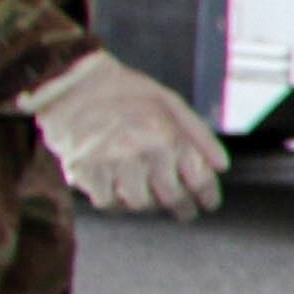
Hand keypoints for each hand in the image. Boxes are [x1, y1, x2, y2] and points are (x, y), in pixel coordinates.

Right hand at [25, 47, 225, 215]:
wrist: (70, 82)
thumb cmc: (125, 92)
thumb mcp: (170, 103)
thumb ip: (199, 135)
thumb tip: (222, 167)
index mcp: (168, 135)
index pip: (199, 180)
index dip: (208, 197)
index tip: (207, 204)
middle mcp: (143, 152)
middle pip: (172, 198)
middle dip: (183, 208)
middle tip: (184, 211)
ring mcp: (113, 164)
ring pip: (140, 205)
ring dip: (148, 204)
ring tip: (150, 194)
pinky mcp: (85, 172)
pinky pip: (108, 203)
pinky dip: (116, 201)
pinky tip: (120, 189)